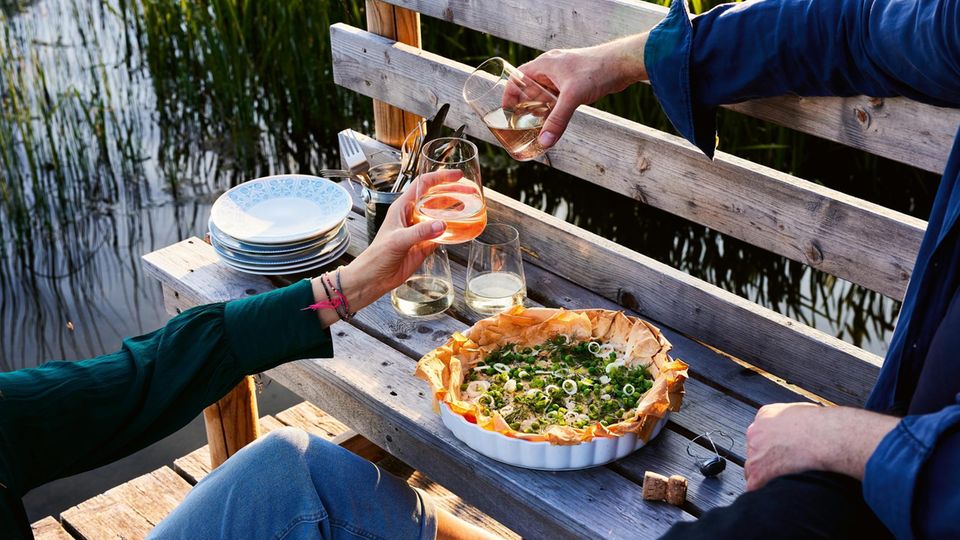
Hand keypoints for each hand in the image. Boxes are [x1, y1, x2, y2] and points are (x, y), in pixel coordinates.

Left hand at [326, 169, 461, 313]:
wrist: (375, 278)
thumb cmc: (377, 255)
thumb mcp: (398, 240)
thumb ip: (420, 232)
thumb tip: (441, 224)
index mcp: (403, 207)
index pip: (423, 184)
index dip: (440, 177)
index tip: (456, 176)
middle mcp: (412, 215)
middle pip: (436, 198)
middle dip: (453, 192)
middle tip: (470, 191)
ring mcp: (420, 230)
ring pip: (441, 215)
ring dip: (455, 210)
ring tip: (472, 207)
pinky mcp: (425, 245)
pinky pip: (442, 235)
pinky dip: (453, 231)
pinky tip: (464, 229)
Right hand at [518, 33, 648, 148]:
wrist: (623, 63)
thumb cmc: (596, 70)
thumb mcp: (572, 97)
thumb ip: (557, 120)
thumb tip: (544, 142)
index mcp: (545, 64)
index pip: (518, 77)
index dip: (510, 94)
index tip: (507, 111)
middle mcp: (552, 68)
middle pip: (530, 88)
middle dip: (525, 105)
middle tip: (521, 124)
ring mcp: (564, 75)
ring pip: (545, 93)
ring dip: (541, 108)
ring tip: (536, 126)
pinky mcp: (576, 83)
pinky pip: (558, 97)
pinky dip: (554, 108)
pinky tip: (555, 121)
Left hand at [744, 403, 898, 490]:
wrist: (828, 438)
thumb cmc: (825, 426)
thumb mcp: (806, 412)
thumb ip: (795, 420)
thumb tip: (804, 428)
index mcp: (766, 415)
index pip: (761, 432)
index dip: (773, 444)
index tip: (784, 451)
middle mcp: (756, 432)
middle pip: (756, 449)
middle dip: (769, 458)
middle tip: (787, 465)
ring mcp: (755, 452)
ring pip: (754, 467)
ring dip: (767, 474)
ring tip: (787, 477)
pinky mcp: (758, 472)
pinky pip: (755, 485)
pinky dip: (767, 488)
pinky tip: (782, 488)